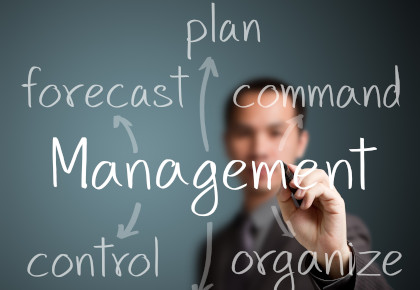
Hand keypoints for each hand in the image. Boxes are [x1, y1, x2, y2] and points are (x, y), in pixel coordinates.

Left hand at [276, 164, 350, 278]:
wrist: (320, 249)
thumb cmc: (307, 232)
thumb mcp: (289, 214)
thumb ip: (284, 198)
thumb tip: (283, 183)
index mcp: (312, 193)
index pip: (306, 174)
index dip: (296, 170)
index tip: (286, 168)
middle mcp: (323, 192)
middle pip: (315, 171)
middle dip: (301, 174)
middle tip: (291, 184)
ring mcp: (330, 195)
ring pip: (320, 175)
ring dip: (305, 182)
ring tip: (297, 195)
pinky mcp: (336, 202)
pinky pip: (324, 189)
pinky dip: (311, 193)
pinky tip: (305, 205)